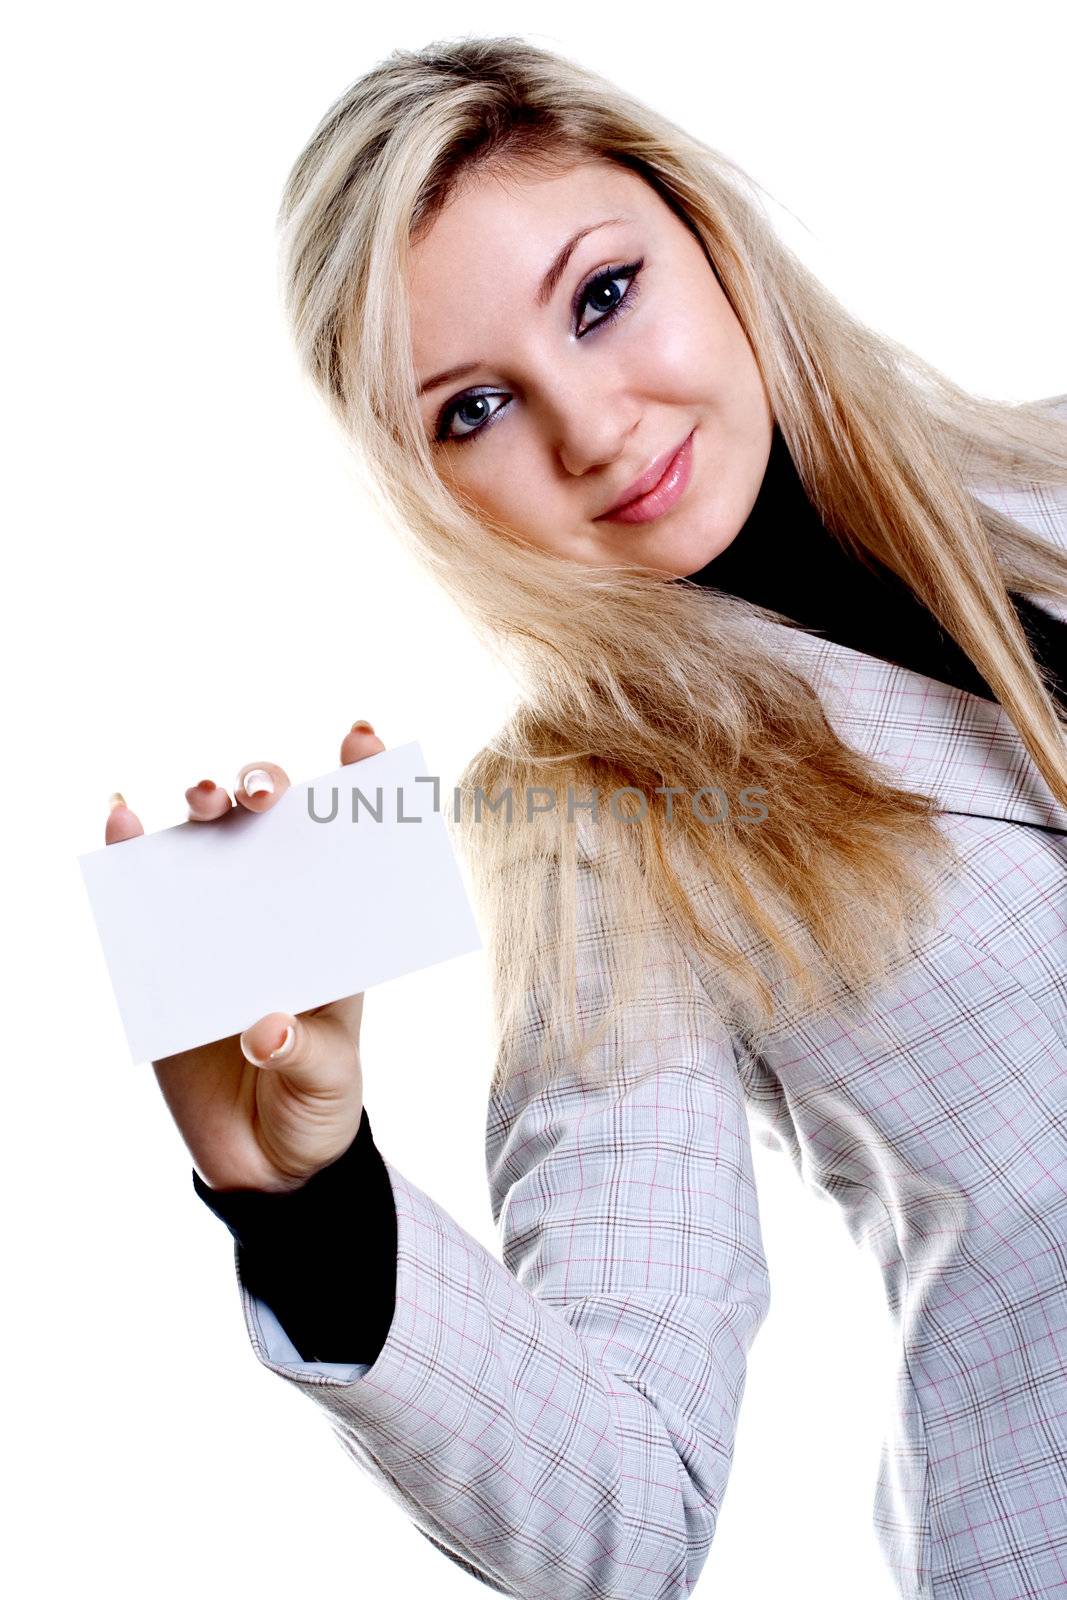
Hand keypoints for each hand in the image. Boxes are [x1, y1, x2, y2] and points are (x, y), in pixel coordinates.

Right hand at [105, 721, 386, 1193]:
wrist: (264, 1161)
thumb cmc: (318, 1100)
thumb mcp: (329, 1076)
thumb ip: (302, 1049)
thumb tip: (263, 1027)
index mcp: (335, 923)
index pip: (351, 836)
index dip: (358, 778)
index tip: (363, 736)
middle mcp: (276, 906)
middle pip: (269, 821)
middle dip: (266, 784)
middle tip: (264, 794)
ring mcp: (217, 923)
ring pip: (205, 840)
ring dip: (201, 802)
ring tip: (204, 797)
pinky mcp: (163, 958)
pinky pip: (141, 895)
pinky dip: (128, 851)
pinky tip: (120, 820)